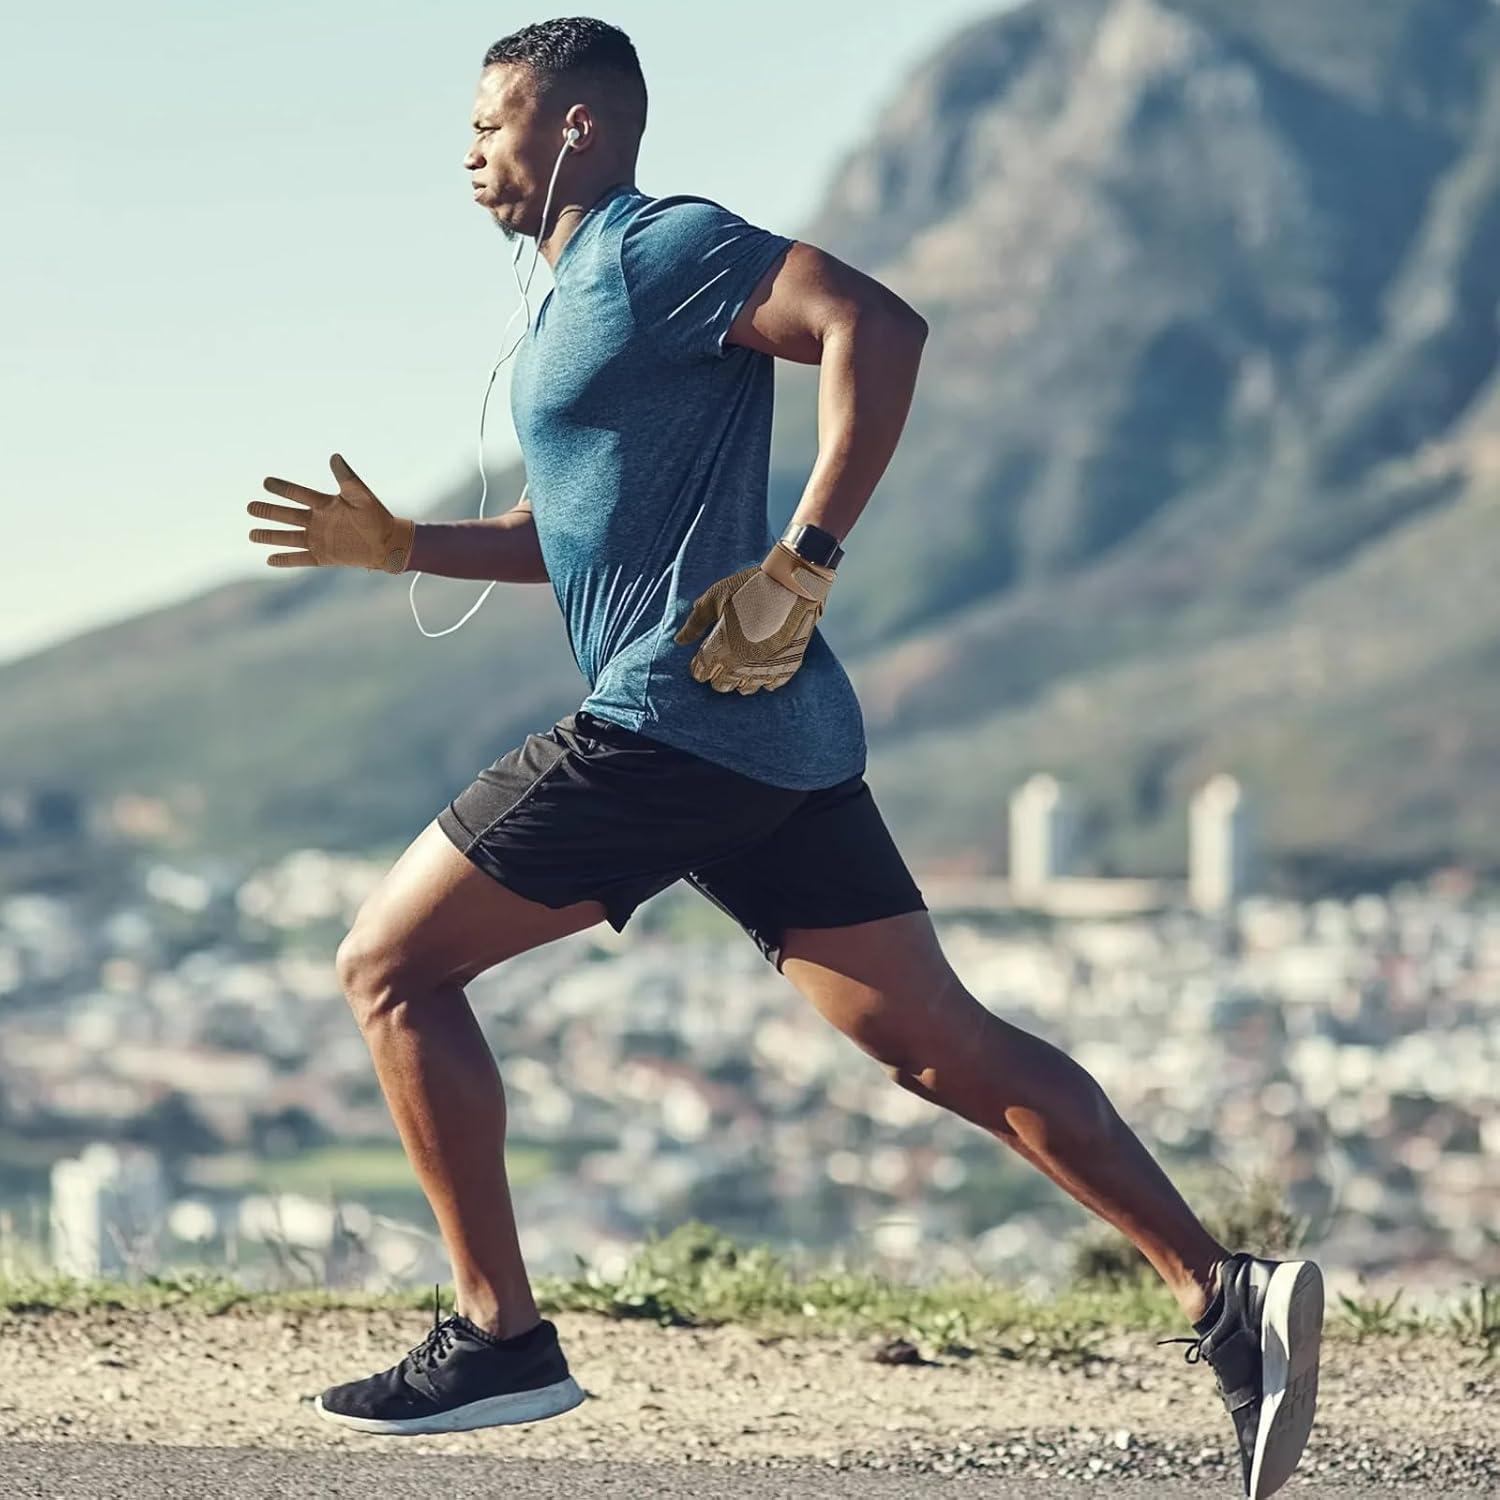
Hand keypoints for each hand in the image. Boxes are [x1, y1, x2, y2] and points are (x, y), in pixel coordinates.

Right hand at [248, 453, 414, 572]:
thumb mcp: (361, 495)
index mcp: (325, 504)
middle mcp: (317, 521)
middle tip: (250, 507)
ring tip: (251, 534)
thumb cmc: (377, 516)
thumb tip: (334, 456)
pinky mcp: (323, 556)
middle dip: (269, 512)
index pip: (299, 494)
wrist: (389, 542)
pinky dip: (286, 559)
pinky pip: (301, 558)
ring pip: (289, 537)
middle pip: (288, 516)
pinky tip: (269, 560)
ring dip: (271, 536)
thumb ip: (346, 477)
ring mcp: (318, 539)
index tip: (266, 482)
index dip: (283, 489)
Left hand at [674, 542, 835, 693]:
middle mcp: (742, 664)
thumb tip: (679, 640)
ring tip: (741, 667)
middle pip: (722, 685)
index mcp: (721, 648)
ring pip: (746, 689)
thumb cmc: (750, 586)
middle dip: (718, 676)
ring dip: (740, 680)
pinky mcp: (787, 666)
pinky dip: (765, 679)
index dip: (699, 667)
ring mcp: (766, 667)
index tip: (701, 661)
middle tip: (721, 663)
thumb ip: (695, 622)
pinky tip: (763, 668)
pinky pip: (771, 684)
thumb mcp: (716, 597)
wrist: (793, 583)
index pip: (702, 671)